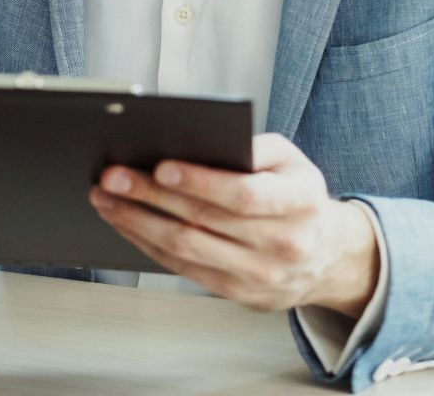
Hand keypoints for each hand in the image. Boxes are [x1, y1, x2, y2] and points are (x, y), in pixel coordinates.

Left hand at [89, 133, 379, 313]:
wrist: (326, 256)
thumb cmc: (298, 197)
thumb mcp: (290, 160)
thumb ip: (252, 147)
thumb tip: (197, 141)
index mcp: (299, 202)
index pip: (243, 195)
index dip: (200, 182)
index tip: (161, 167)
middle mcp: (282, 243)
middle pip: (204, 221)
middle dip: (150, 197)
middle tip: (112, 177)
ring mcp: (259, 275)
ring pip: (186, 249)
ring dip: (137, 222)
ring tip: (106, 199)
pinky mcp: (237, 293)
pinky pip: (183, 269)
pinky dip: (147, 244)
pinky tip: (126, 223)